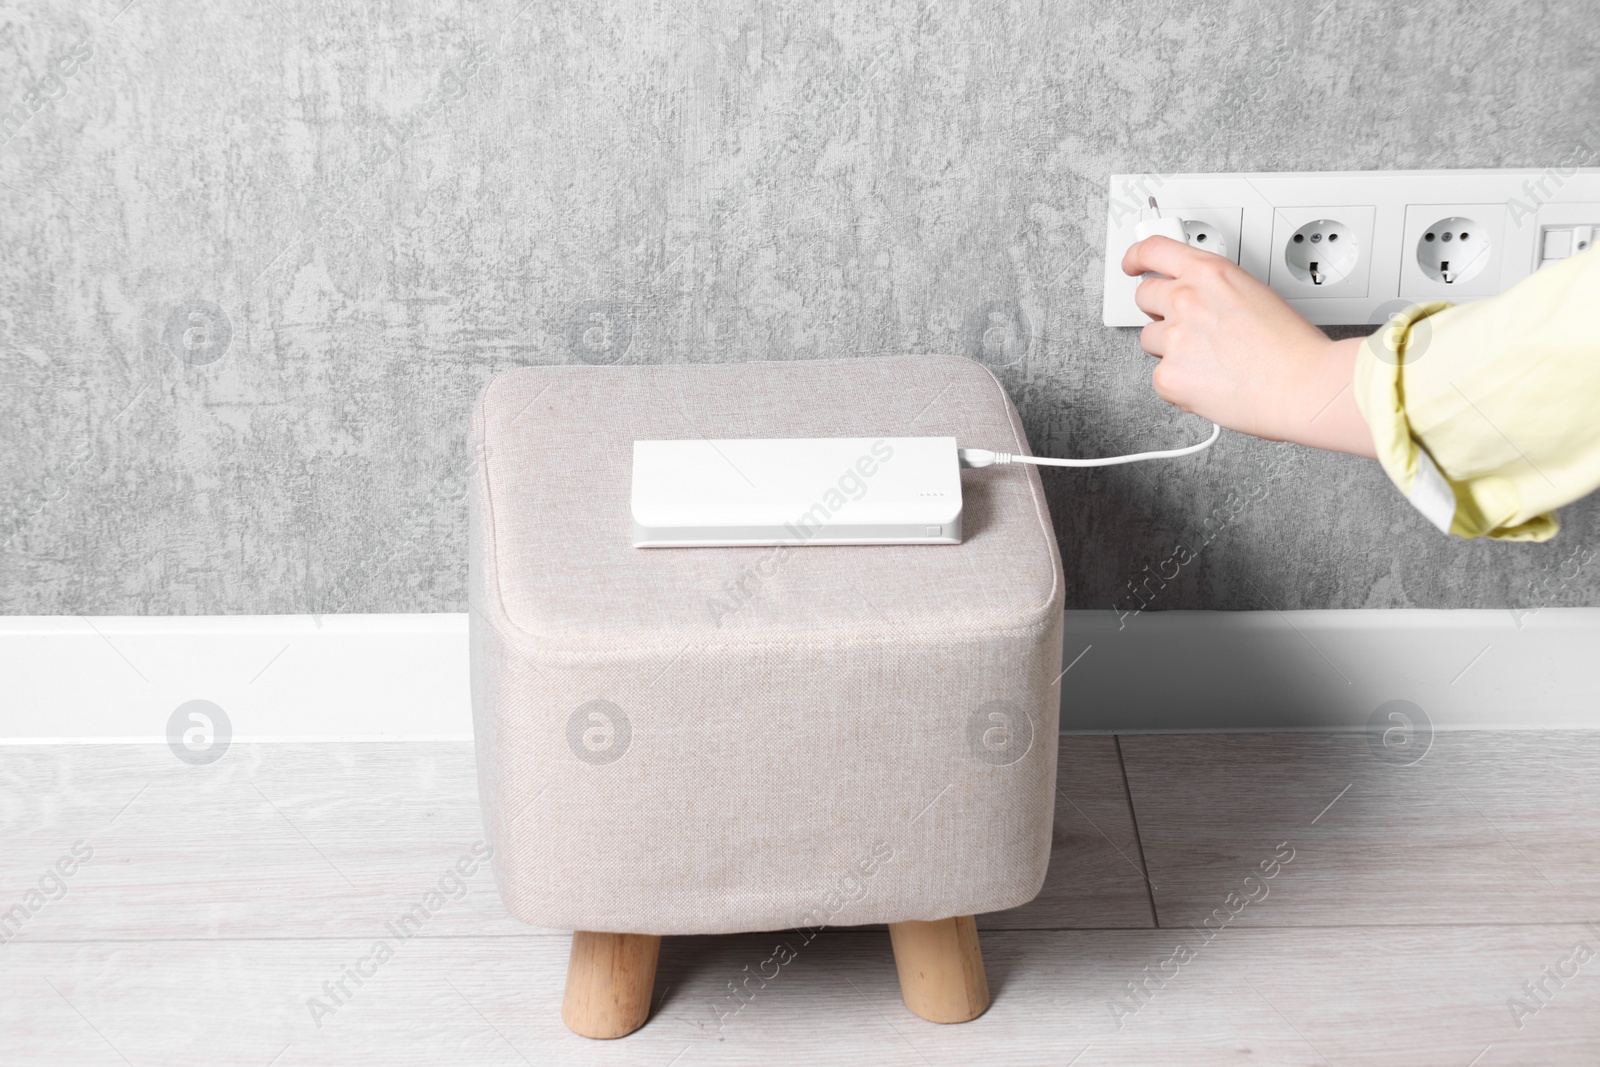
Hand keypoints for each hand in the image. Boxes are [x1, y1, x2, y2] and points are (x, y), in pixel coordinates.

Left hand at [1120, 235, 1376, 457]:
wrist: (1302, 386)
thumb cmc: (1292, 347)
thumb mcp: (1254, 293)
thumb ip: (1217, 291)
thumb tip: (1200, 298)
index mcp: (1209, 273)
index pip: (1153, 251)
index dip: (1137, 256)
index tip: (1133, 263)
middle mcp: (1186, 300)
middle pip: (1144, 296)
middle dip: (1159, 308)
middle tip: (1183, 323)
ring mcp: (1174, 338)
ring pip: (1150, 338)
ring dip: (1170, 347)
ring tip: (1207, 359)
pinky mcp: (1168, 376)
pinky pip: (1159, 377)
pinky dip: (1179, 382)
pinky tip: (1208, 382)